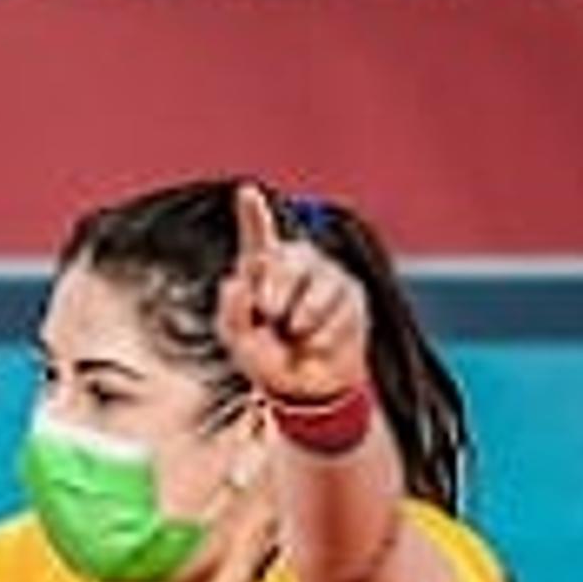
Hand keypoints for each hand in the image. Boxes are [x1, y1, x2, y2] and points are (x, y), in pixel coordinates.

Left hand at [218, 183, 370, 408]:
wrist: (305, 390)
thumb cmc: (267, 357)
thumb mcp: (238, 341)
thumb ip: (231, 312)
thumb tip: (236, 280)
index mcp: (261, 269)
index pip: (257, 239)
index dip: (253, 215)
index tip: (246, 192)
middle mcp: (295, 263)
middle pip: (285, 259)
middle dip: (275, 290)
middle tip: (270, 315)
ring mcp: (326, 275)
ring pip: (316, 285)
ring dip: (300, 319)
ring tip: (294, 335)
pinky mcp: (351, 294)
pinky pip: (338, 311)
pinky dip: (321, 336)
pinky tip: (315, 344)